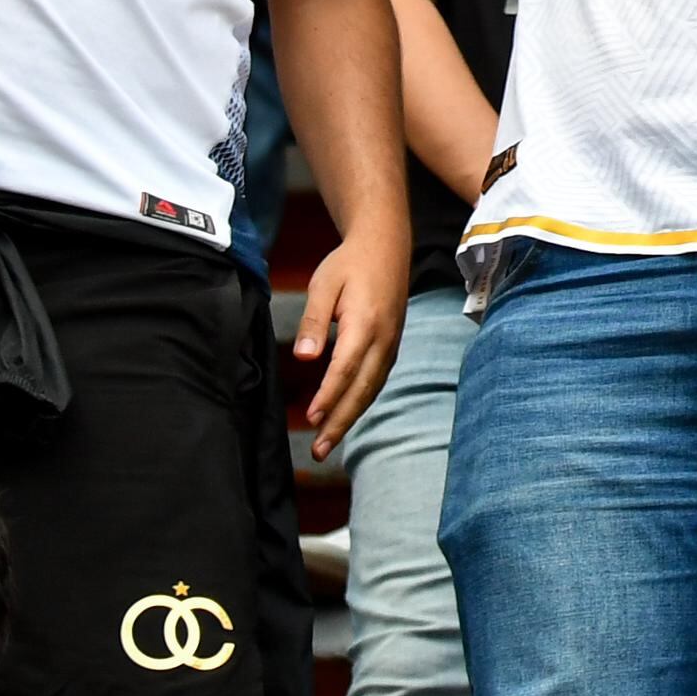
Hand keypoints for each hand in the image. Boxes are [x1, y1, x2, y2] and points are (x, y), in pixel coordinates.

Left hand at [288, 217, 407, 459]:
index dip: (329, 396)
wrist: (386, 245)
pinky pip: (377, 379)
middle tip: (320, 450)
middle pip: (363, 388)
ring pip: (372, 388)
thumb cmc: (349, 263)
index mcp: (366, 323)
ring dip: (351, 417)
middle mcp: (384, 338)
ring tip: (329, 442)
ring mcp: (392, 342)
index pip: (346, 368)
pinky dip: (362, 401)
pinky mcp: (391, 343)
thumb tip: (304, 358)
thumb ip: (313, 322)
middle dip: (341, 421)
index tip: (311, 418)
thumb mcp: (323, 285)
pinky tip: (347, 414)